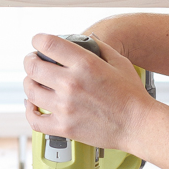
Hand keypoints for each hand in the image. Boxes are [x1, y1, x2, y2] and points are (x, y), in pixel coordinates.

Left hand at [22, 33, 155, 151]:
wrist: (139, 125)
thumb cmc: (132, 96)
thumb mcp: (119, 61)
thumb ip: (99, 47)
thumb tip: (86, 40)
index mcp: (84, 64)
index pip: (48, 44)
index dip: (38, 40)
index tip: (37, 42)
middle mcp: (71, 84)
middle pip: (33, 67)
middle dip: (30, 61)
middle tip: (32, 61)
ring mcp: (65, 107)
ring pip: (31, 91)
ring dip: (29, 84)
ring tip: (33, 82)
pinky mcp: (64, 127)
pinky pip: (35, 120)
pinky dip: (29, 111)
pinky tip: (33, 106)